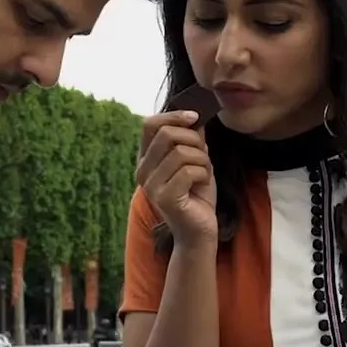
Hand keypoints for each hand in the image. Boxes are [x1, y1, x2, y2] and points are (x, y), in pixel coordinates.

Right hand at [137, 111, 217, 244]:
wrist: (199, 231)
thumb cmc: (197, 195)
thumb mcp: (196, 160)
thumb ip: (193, 139)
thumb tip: (195, 114)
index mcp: (146, 159)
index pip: (149, 124)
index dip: (173, 116)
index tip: (195, 117)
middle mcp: (143, 171)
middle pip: (167, 134)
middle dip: (194, 140)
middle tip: (204, 155)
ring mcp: (151, 185)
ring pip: (182, 152)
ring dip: (202, 160)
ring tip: (204, 174)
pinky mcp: (164, 198)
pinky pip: (189, 171)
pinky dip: (203, 175)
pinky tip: (202, 185)